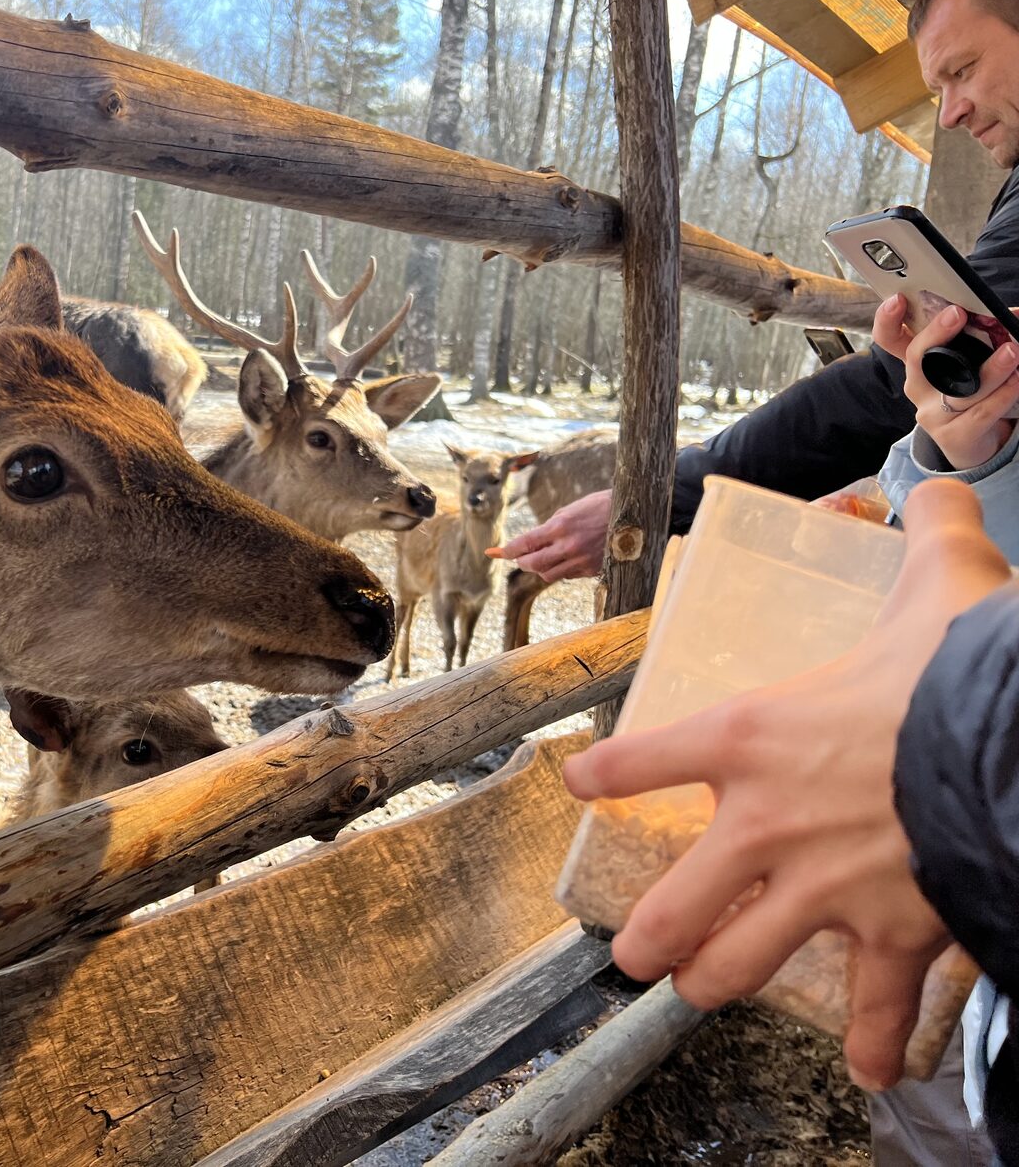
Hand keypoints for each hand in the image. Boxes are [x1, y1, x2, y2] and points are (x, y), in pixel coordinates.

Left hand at [490, 488, 610, 580]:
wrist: (633, 514)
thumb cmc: (597, 507)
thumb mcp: (569, 511)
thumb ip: (548, 529)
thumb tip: (529, 545)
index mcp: (560, 526)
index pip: (524, 543)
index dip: (507, 551)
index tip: (496, 552)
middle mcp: (569, 546)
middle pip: (532, 565)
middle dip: (521, 562)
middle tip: (521, 557)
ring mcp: (581, 560)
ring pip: (548, 575)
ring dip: (540, 568)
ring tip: (544, 557)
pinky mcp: (592, 570)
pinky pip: (567, 575)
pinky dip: (561, 569)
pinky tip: (566, 558)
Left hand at [564, 480, 1009, 1088]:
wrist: (1016, 742)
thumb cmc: (962, 665)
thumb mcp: (938, 583)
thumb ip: (923, 535)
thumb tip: (932, 487)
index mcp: (751, 737)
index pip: (645, 756)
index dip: (605, 773)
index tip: (579, 781)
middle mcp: (766, 823)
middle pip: (675, 900)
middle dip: (647, 934)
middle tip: (633, 951)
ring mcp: (821, 888)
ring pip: (740, 960)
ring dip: (716, 980)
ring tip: (698, 991)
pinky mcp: (893, 933)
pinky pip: (873, 1001)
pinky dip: (871, 1038)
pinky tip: (864, 1067)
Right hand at [872, 293, 1018, 470]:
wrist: (973, 443)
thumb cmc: (971, 393)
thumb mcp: (969, 363)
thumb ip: (984, 337)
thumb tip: (1012, 315)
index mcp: (918, 364)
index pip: (890, 339)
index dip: (887, 320)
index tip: (897, 298)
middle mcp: (918, 386)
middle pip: (917, 358)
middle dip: (935, 334)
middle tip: (957, 313)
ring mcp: (932, 413)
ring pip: (958, 389)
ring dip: (988, 369)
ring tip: (1012, 352)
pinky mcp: (953, 435)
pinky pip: (979, 413)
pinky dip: (1001, 396)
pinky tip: (1017, 381)